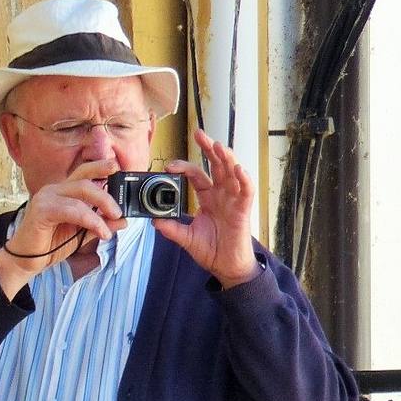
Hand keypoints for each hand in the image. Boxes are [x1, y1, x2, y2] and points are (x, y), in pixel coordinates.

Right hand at [0, 159, 125, 298]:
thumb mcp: (82, 234)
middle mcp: (54, 190)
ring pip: (81, 192)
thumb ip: (100, 224)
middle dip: (107, 196)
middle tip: (119, 212)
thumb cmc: (50, 245)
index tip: (118, 169)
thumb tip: (123, 220)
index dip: (101, 167)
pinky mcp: (42, 210)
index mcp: (63, 191)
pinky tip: (100, 232)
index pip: (84, 172)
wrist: (27, 261)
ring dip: (101, 209)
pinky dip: (90, 220)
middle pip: (86, 181)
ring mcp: (47, 197)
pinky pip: (72, 210)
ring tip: (109, 228)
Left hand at [153, 129, 258, 287]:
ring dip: (226, 157)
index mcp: (207, 198)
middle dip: (208, 148)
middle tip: (199, 133)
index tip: (169, 166)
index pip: (196, 174)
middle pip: (216, 165)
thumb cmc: (211, 250)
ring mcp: (233, 200)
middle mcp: (221, 194)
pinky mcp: (243, 209)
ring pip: (232, 172)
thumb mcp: (186, 238)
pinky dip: (244, 179)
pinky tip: (238, 169)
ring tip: (218, 146)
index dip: (184, 167)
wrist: (226, 267)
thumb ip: (172, 229)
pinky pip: (246, 190)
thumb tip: (154, 221)